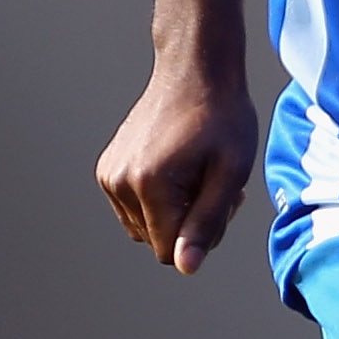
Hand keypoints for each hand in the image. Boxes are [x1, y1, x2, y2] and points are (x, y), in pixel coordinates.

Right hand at [96, 62, 258, 276]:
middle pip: (157, 242)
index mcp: (148, 184)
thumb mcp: (230, 172)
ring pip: (145, 228)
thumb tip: (185, 267)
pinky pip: (135, 210)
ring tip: (198, 175)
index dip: (201, 236)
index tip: (221, 200)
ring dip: (176, 212)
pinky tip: (181, 168)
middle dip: (189, 224)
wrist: (194, 71)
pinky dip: (159, 200)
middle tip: (212, 183)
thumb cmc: (222, 117)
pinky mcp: (108, 170)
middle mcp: (119, 182)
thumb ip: (207, 222)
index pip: (169, 252)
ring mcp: (109, 175)